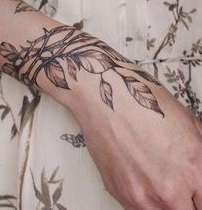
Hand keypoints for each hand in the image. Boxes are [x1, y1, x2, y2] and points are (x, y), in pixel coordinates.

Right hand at [74, 82, 201, 209]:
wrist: (105, 98)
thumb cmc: (141, 102)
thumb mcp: (188, 121)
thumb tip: (201, 165)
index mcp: (192, 168)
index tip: (197, 193)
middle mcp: (167, 189)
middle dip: (188, 201)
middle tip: (182, 189)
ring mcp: (140, 195)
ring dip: (166, 203)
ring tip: (159, 180)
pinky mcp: (119, 193)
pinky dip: (145, 200)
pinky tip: (142, 177)